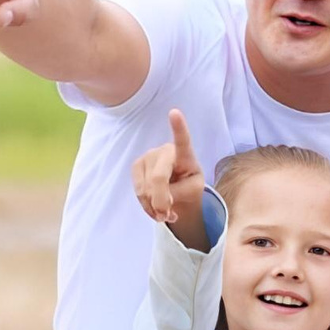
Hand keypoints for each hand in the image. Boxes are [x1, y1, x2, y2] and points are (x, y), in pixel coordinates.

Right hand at [131, 110, 206, 236]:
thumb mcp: (193, 190)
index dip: (178, 126)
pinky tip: (155, 209)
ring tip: (165, 214)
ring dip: (154, 208)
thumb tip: (158, 199)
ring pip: (145, 188)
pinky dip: (147, 206)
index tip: (174, 112)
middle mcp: (164, 150)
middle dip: (161, 202)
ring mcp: (148, 156)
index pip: (182, 140)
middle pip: (158, 179)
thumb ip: (178, 193)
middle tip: (169, 216)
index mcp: (185, 153)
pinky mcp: (136, 167)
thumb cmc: (189, 184)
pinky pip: (138, 192)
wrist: (178, 188)